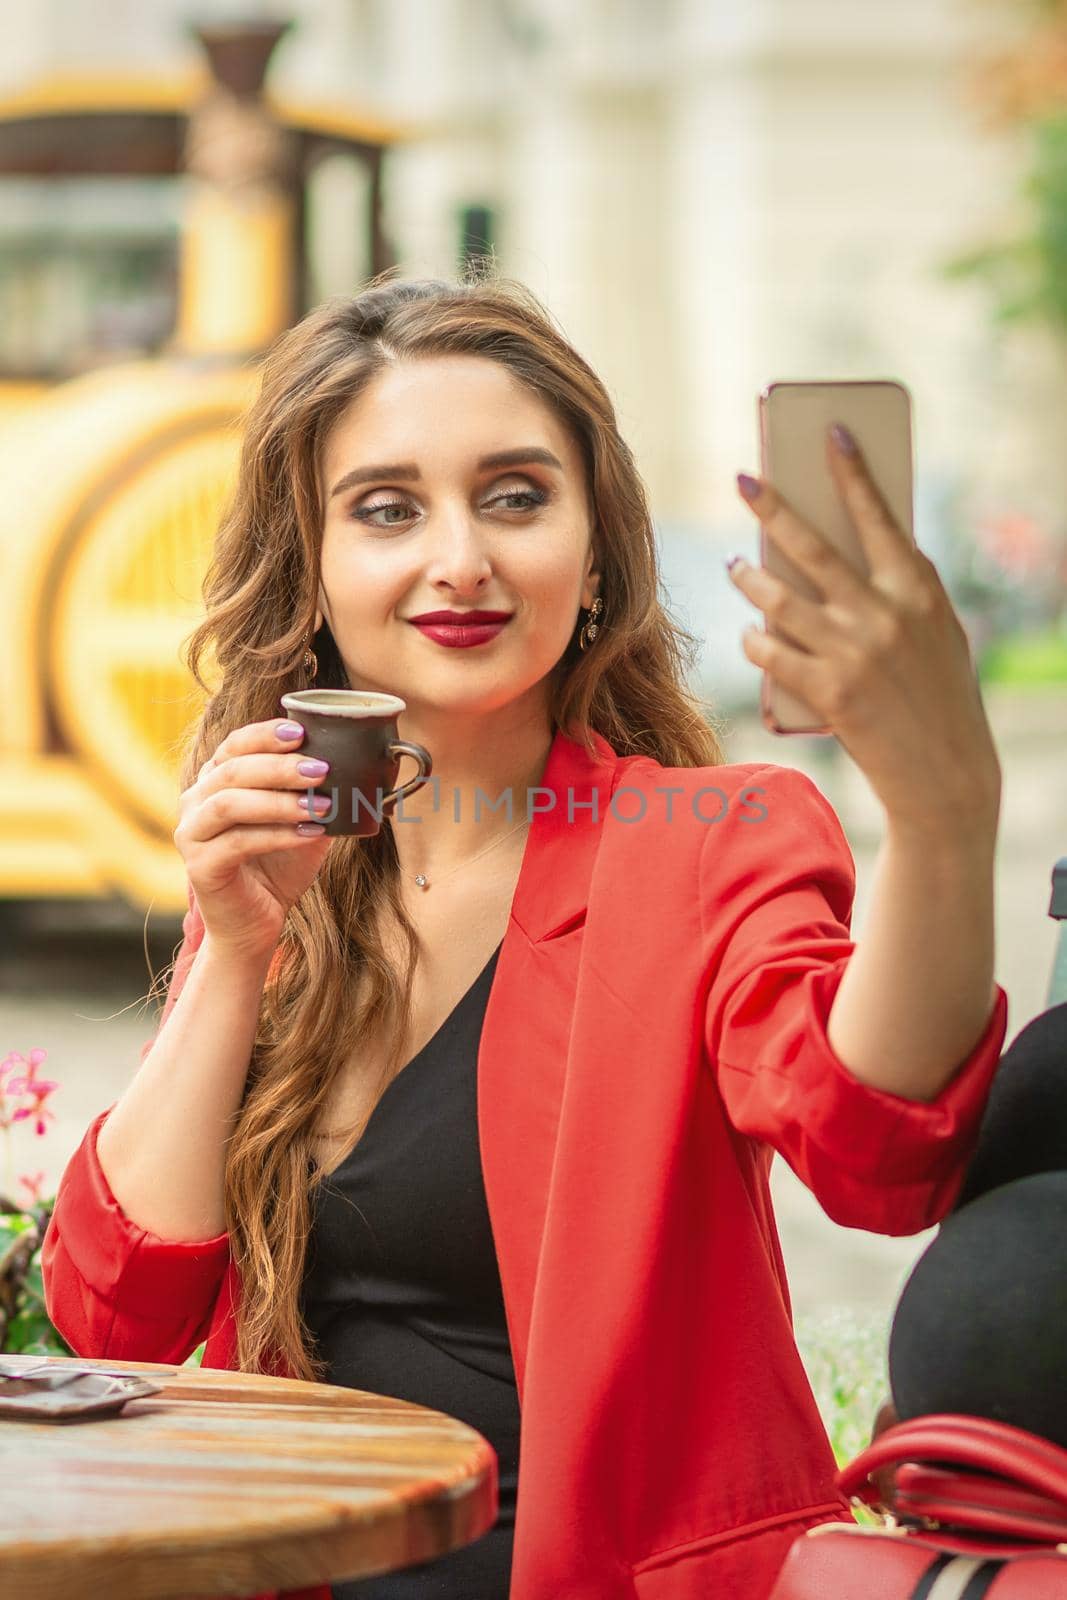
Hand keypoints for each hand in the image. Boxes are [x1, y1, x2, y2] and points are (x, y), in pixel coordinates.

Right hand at [173, 717, 334, 959]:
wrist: (255, 925)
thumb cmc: (278, 870)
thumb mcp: (303, 824)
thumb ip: (318, 795)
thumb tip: (361, 769)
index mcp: (215, 782)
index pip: (234, 745)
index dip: (265, 735)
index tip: (301, 731)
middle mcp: (195, 802)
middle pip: (232, 770)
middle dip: (279, 766)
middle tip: (321, 769)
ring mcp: (191, 834)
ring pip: (229, 803)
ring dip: (279, 800)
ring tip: (321, 803)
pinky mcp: (199, 866)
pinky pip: (237, 841)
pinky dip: (277, 834)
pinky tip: (310, 834)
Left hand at [728, 424, 1001, 835]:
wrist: (946, 774)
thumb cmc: (940, 698)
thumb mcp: (936, 634)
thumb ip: (899, 594)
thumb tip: (847, 556)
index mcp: (918, 590)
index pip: (878, 516)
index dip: (852, 471)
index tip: (831, 432)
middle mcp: (883, 614)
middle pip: (810, 547)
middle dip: (772, 507)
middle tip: (743, 479)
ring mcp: (851, 652)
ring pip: (776, 600)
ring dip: (747, 579)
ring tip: (735, 566)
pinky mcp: (825, 690)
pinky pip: (769, 650)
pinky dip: (754, 639)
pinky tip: (751, 635)